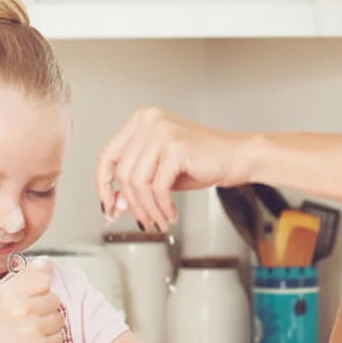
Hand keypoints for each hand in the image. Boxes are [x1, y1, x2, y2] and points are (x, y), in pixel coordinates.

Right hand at [0, 260, 63, 342]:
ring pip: (59, 318)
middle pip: (55, 299)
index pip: (45, 279)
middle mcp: (23, 310)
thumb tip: (46, 262)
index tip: (33, 293)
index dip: (41, 286)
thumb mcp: (1, 289)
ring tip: (33, 325)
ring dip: (49, 321)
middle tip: (30, 313)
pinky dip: (50, 338)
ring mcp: (33, 330)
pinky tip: (35, 337)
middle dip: (45, 305)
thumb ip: (25, 274)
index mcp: (13, 293)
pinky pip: (59, 337)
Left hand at [95, 107, 245, 231]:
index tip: (108, 206)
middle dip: (131, 204)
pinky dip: (163, 207)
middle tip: (142, 222)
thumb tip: (114, 203)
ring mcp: (162, 131)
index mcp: (141, 121)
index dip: (103, 184)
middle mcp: (148, 121)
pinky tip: (170, 215)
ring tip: (159, 221)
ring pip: (137, 181)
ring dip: (147, 208)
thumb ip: (136, 184)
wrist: (238, 157)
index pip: (107, 155)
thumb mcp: (161, 174)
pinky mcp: (175, 147)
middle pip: (122, 172)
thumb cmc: (203, 162)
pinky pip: (158, 187)